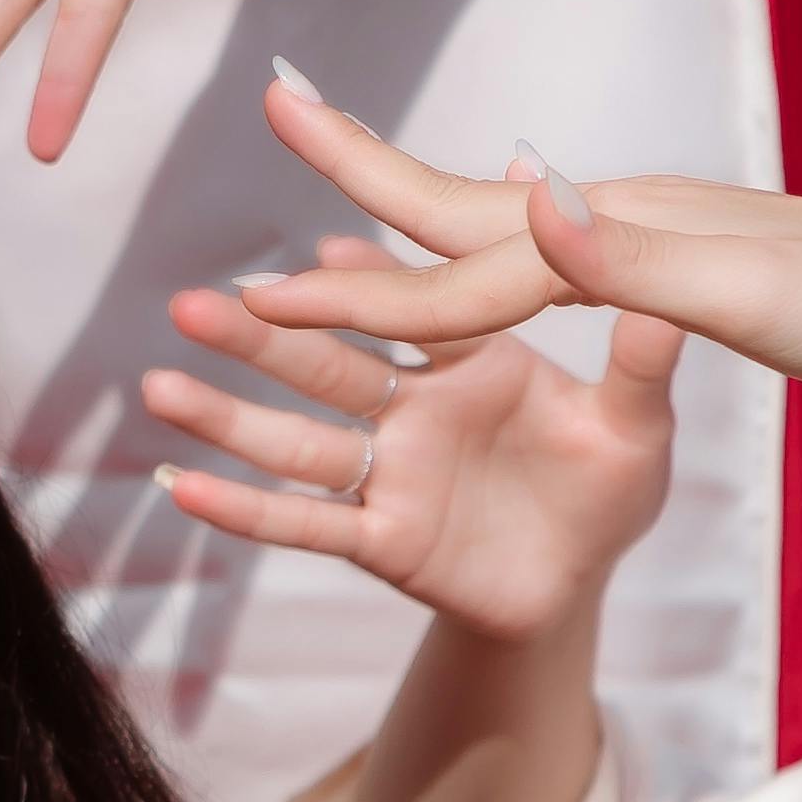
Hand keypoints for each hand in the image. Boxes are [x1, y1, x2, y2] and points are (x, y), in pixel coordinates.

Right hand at [148, 251, 680, 630]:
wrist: (584, 580)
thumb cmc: (608, 488)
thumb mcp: (638, 421)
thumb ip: (639, 353)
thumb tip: (642, 269)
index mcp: (473, 359)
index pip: (405, 298)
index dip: (355, 266)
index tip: (312, 221)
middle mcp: (413, 407)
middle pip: (324, 363)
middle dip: (258, 335)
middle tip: (192, 302)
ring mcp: (390, 473)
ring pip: (296, 440)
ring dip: (228, 415)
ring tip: (160, 386)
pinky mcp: (383, 539)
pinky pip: (307, 524)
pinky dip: (244, 510)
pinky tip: (183, 487)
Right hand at [236, 73, 801, 397]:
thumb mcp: (750, 296)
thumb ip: (630, 261)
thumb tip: (527, 201)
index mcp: (616, 233)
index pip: (464, 275)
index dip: (362, 296)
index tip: (264, 299)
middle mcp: (616, 217)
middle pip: (457, 201)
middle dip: (358, 166)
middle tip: (276, 103)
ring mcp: (641, 232)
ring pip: (492, 223)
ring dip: (403, 207)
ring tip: (335, 173)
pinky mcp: (671, 258)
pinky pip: (543, 252)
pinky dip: (483, 243)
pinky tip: (490, 230)